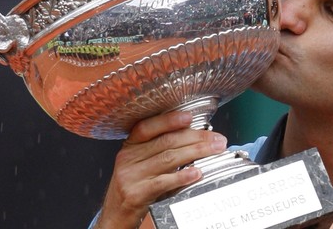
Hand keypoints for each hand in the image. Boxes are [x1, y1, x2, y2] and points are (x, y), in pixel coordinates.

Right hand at [94, 111, 227, 228]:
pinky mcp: (136, 193)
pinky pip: (163, 182)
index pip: (148, 126)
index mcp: (130, 146)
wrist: (115, 214)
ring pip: (168, 159)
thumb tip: (194, 138)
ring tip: (214, 151)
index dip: (169, 120)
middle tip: (217, 140)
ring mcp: (131, 175)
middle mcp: (128, 158)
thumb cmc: (134, 186)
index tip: (190, 117)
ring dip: (196, 153)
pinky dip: (182, 176)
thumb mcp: (140, 163)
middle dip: (196, 138)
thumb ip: (160, 149)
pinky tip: (196, 173)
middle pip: (166, 142)